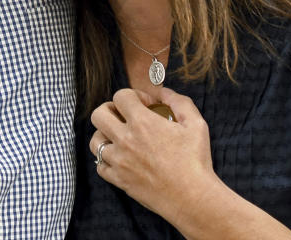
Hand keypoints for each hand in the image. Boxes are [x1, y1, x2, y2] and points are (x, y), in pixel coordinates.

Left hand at [89, 87, 219, 225]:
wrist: (192, 198)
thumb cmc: (196, 161)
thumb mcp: (195, 124)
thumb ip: (178, 101)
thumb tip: (163, 92)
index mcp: (142, 123)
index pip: (120, 96)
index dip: (134, 95)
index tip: (147, 106)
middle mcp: (125, 140)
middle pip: (98, 114)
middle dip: (110, 110)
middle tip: (124, 116)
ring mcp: (119, 161)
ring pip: (95, 141)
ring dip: (105, 135)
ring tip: (120, 138)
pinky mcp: (119, 180)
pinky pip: (100, 166)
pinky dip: (107, 160)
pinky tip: (121, 159)